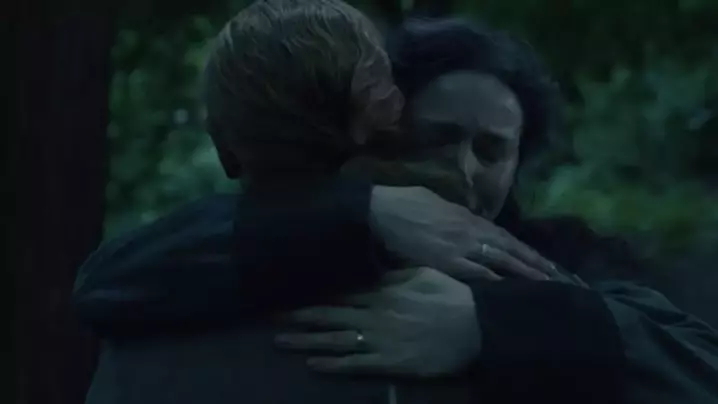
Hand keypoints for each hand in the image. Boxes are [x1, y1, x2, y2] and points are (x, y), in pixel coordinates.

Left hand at [275, 268, 480, 376]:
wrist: (475, 327)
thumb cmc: (452, 297)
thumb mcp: (422, 273)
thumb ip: (394, 273)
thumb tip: (372, 267)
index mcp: (382, 291)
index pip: (340, 291)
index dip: (313, 292)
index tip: (289, 290)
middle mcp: (374, 314)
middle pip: (329, 314)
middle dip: (298, 315)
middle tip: (270, 316)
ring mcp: (379, 340)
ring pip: (335, 339)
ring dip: (306, 341)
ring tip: (280, 341)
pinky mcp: (389, 362)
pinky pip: (355, 364)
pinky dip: (332, 364)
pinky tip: (313, 364)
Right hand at [370, 186, 558, 280]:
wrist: (382, 212)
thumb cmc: (404, 203)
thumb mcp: (436, 203)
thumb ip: (455, 214)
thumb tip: (466, 221)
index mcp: (468, 217)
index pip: (506, 237)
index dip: (526, 250)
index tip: (545, 262)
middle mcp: (472, 231)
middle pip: (512, 249)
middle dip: (537, 264)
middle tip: (561, 277)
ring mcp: (462, 247)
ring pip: (502, 261)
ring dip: (525, 274)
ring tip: (547, 285)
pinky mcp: (447, 261)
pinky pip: (479, 273)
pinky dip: (497, 282)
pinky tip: (512, 291)